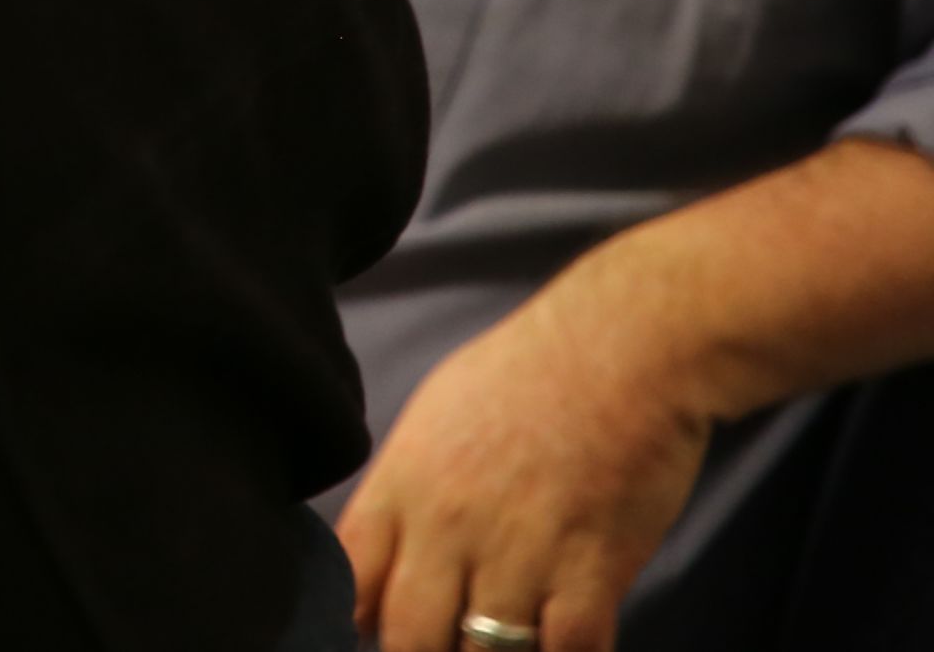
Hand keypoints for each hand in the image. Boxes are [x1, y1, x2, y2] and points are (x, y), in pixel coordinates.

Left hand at [340, 276, 712, 651]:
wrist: (620, 350)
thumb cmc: (525, 374)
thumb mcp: (433, 418)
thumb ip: (406, 491)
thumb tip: (385, 554)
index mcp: (403, 484)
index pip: (352, 580)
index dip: (358, 621)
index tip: (376, 632)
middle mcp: (448, 526)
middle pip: (410, 636)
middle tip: (443, 647)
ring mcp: (519, 552)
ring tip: (500, 646)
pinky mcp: (591, 571)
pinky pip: (566, 651)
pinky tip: (563, 649)